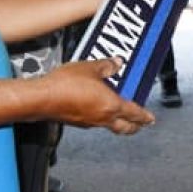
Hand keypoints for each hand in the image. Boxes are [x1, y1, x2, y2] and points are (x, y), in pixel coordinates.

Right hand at [39, 58, 153, 134]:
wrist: (41, 98)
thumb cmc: (65, 85)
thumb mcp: (90, 68)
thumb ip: (106, 66)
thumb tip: (115, 63)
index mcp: (111, 106)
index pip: (134, 114)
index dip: (145, 117)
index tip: (150, 119)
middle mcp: (102, 118)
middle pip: (125, 128)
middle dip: (135, 126)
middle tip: (140, 124)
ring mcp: (88, 122)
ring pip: (110, 126)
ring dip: (118, 122)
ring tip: (120, 113)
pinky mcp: (76, 121)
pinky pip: (95, 122)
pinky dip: (101, 117)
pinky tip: (96, 107)